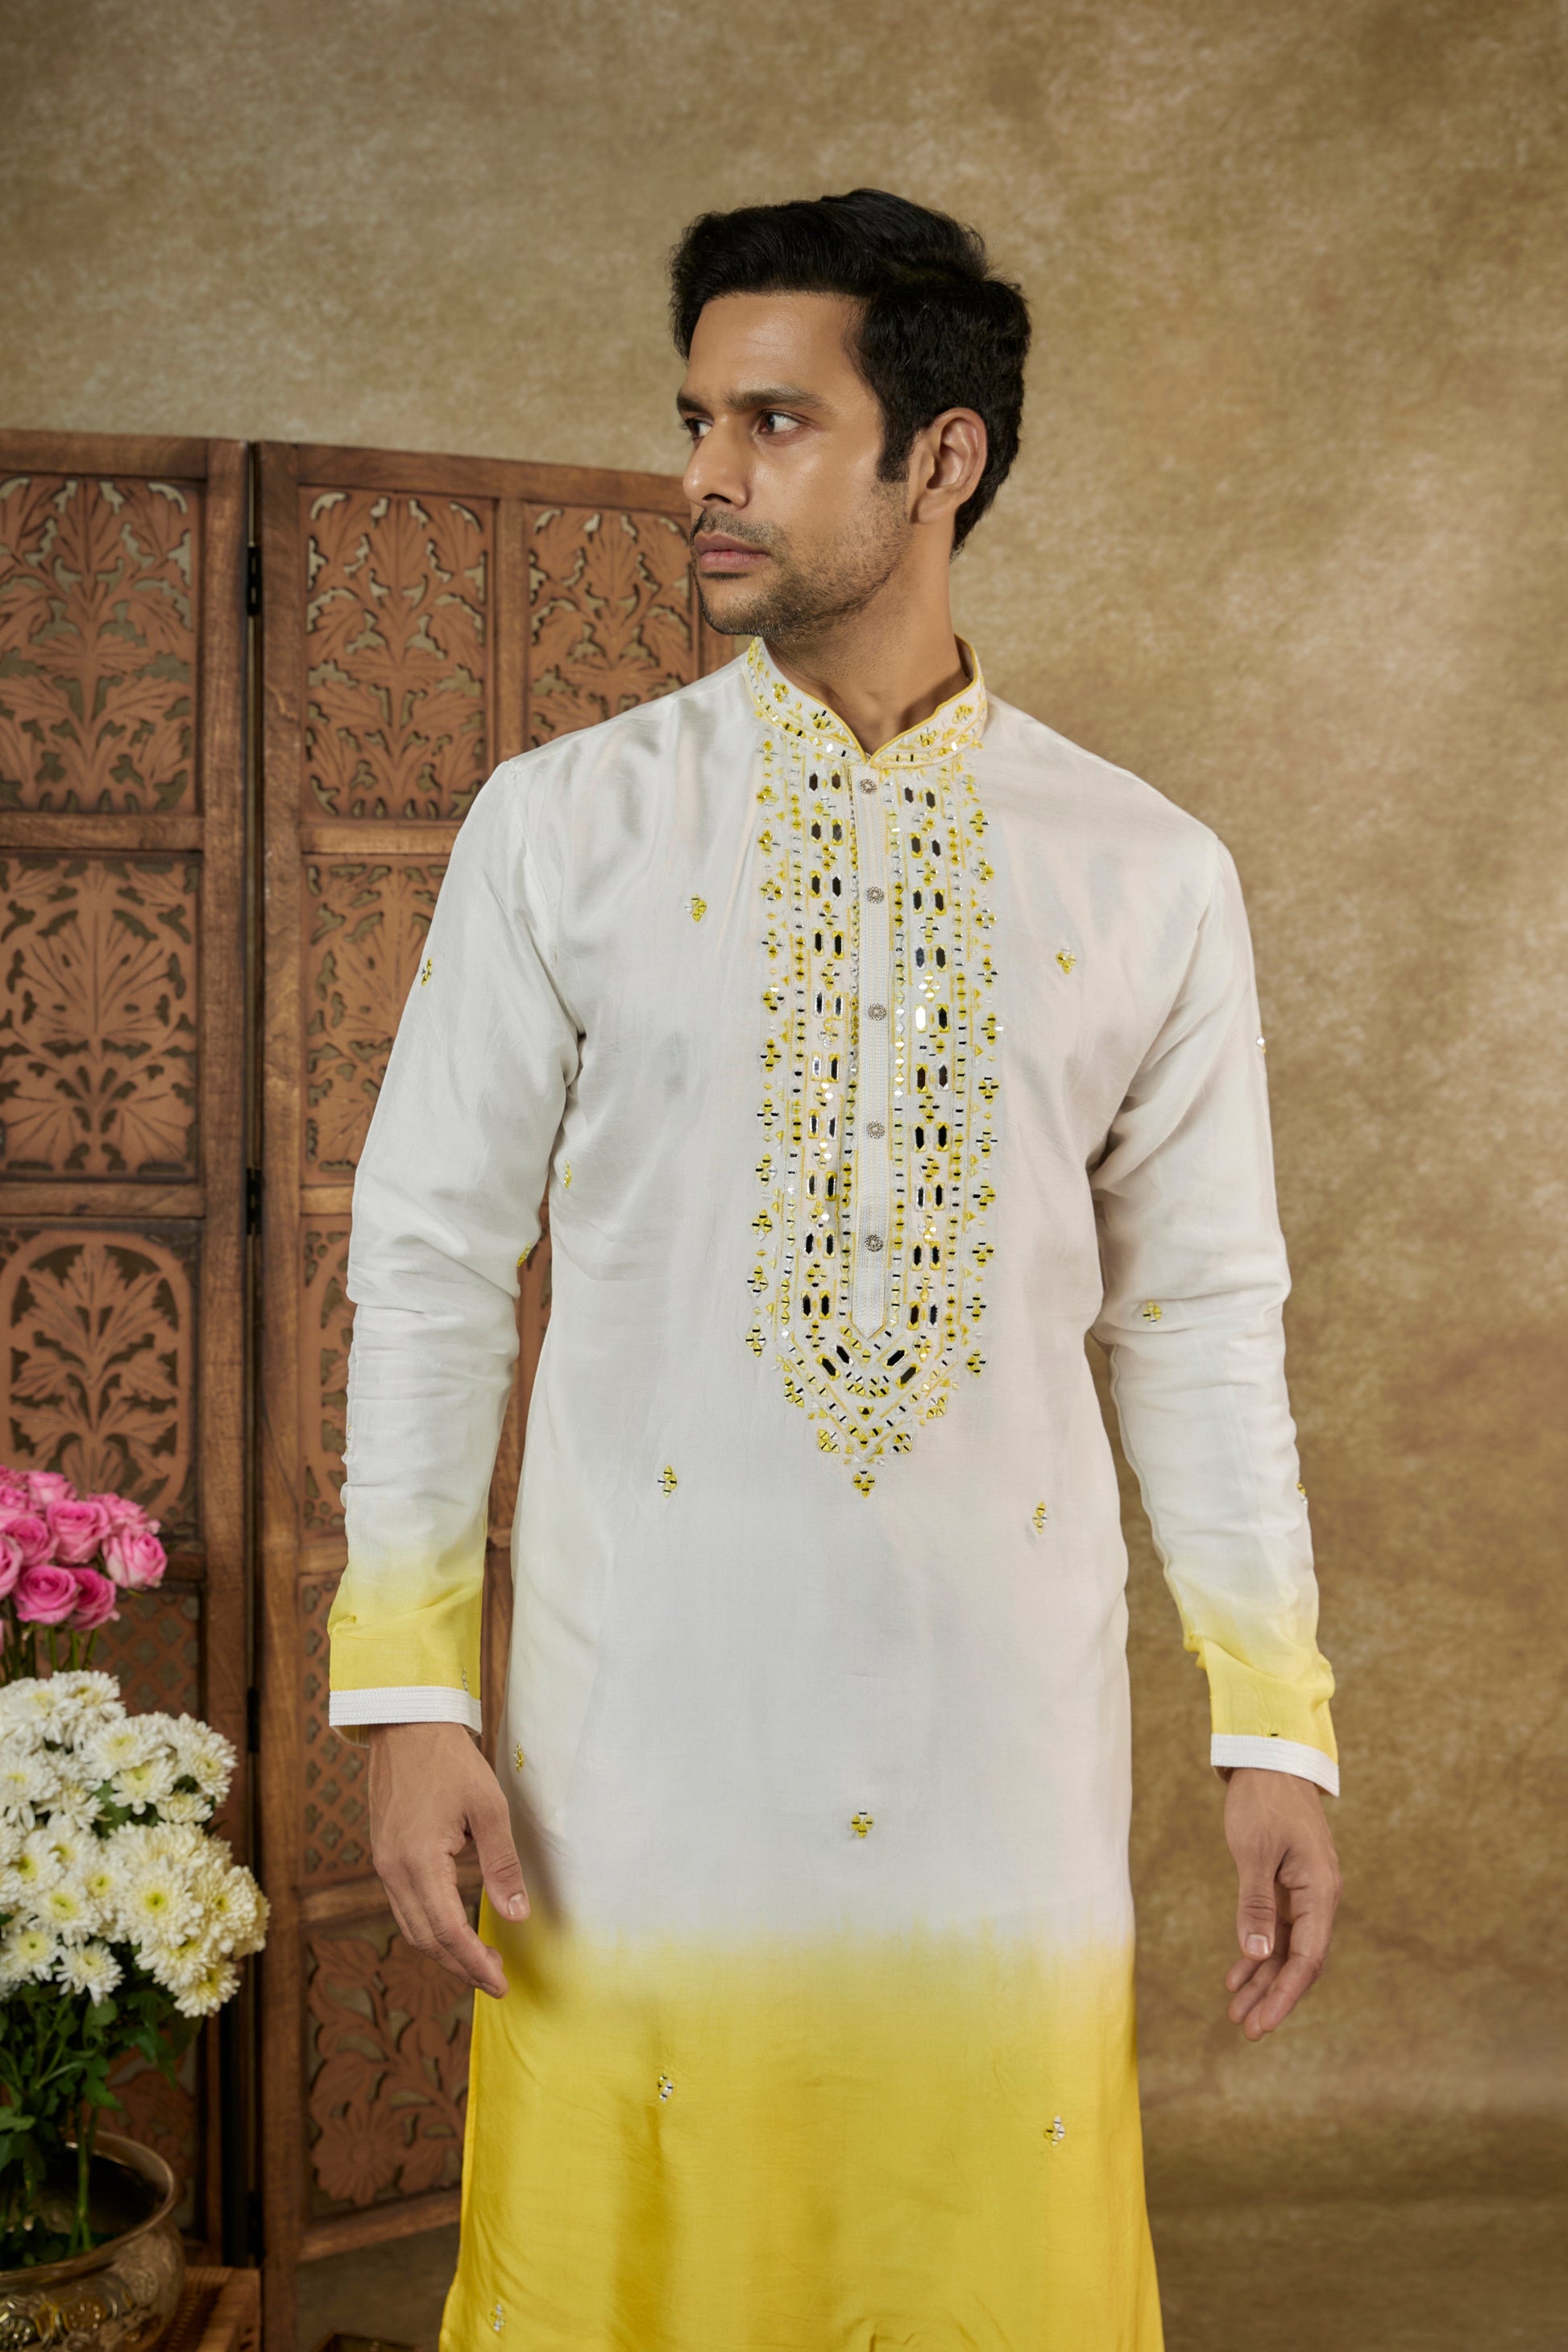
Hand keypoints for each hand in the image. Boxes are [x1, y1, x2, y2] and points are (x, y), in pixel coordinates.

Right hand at [367, 1722, 529, 1999]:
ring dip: (444, 1950)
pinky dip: (429, 1926)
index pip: (447, 1931)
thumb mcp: (488, 1808)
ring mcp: (383, 1864)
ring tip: (479, 1960)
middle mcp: (393, 1870)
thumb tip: (518, 1915)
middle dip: (461, 1966)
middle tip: (496, 1980)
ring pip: (411, 1926)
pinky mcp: (384, 1855)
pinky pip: (404, 1905)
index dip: (474, 1963)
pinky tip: (453, 1928)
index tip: (501, 1982)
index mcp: (418, 1862)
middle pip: (425, 1938)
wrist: (407, 1725)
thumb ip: (502, 1864)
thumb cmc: (451, 1762)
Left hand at [1222, 1767, 1340, 2039]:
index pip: (1307, 1958)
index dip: (1286, 1995)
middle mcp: (1319, 1897)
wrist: (1268, 1758)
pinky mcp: (1287, 1885)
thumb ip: (1255, 1904)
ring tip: (1236, 2012)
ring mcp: (1304, 1893)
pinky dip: (1256, 1952)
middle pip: (1298, 1960)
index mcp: (1321, 1891)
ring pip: (1285, 1948)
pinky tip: (1236, 1976)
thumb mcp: (1254, 1852)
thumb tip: (1258, 1956)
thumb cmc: (1263, 1800)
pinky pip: (1275, 1929)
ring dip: (1262, 1980)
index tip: (1265, 2024)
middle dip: (1273, 1997)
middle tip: (1246, 2030)